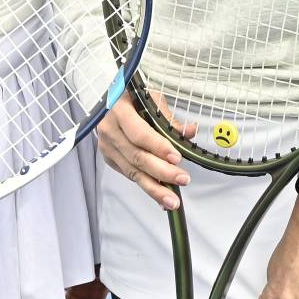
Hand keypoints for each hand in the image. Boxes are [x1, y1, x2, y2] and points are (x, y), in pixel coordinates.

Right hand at [96, 92, 193, 210]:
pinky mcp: (111, 159)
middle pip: (137, 156)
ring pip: (133, 172)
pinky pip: (131, 176)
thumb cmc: (132, 98)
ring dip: (155, 188)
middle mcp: (110, 130)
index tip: (177, 158)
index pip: (139, 133)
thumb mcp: (151, 99)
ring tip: (173, 200)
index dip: (158, 147)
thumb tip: (190, 132)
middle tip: (182, 179)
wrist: (109, 102)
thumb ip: (169, 119)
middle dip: (162, 171)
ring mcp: (108, 147)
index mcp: (119, 110)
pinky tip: (161, 197)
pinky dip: (148, 187)